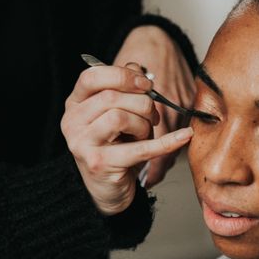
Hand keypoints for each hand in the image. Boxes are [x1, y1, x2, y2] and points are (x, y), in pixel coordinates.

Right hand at [62, 64, 192, 215]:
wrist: (107, 190)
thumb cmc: (115, 148)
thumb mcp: (117, 114)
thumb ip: (124, 89)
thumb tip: (136, 67)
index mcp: (75, 105)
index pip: (92, 77)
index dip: (123, 76)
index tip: (146, 84)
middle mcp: (73, 122)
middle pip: (112, 97)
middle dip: (143, 105)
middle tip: (154, 118)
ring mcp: (82, 144)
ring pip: (120, 117)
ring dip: (144, 125)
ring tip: (146, 135)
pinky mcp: (100, 163)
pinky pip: (140, 148)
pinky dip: (167, 142)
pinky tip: (185, 136)